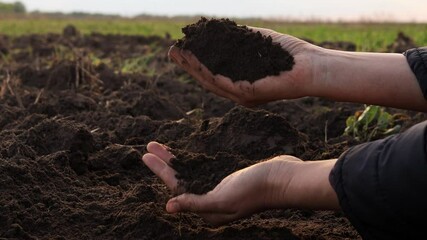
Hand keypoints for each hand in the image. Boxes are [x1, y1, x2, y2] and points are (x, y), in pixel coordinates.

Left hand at [142, 141, 302, 225]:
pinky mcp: (227, 178)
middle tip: (149, 146)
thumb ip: (196, 203)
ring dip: (175, 158)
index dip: (160, 171)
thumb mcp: (223, 199)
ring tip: (160, 145)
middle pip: (180, 179)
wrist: (283, 178)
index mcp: (207, 210)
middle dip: (164, 163)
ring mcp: (219, 188)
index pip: (176, 188)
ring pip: (191, 172)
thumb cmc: (255, 190)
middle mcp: (211, 201)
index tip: (146, 155)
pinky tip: (187, 152)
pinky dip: (192, 158)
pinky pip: (203, 167)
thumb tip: (169, 207)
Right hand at [169, 27, 321, 105]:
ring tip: (178, 53)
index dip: (195, 59)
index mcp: (241, 80)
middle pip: (207, 77)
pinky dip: (207, 70)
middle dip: (188, 63)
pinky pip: (223, 82)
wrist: (313, 67)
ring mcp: (243, 95)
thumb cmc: (290, 55)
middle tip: (172, 50)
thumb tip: (220, 29)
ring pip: (211, 80)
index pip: (213, 70)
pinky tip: (195, 61)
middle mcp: (239, 91)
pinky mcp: (249, 94)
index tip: (182, 46)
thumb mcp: (258, 42)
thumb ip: (240, 39)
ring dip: (192, 67)